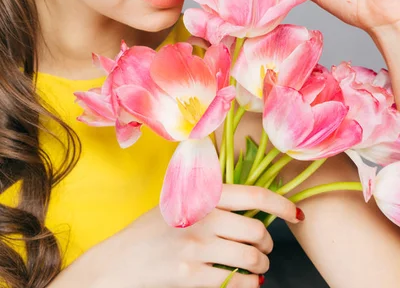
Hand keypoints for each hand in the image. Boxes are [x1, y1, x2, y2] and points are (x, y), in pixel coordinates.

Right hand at [87, 183, 303, 287]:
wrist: (119, 261)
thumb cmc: (151, 230)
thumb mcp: (178, 202)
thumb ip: (210, 199)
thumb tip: (253, 204)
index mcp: (200, 195)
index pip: (253, 195)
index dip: (281, 203)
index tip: (296, 213)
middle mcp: (202, 217)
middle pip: (257, 230)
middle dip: (268, 243)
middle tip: (265, 247)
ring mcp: (197, 248)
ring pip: (251, 258)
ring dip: (261, 265)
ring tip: (257, 266)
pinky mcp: (192, 276)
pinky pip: (236, 282)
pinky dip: (250, 285)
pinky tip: (249, 283)